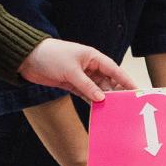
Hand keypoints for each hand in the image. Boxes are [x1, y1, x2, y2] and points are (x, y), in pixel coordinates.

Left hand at [18, 38, 138, 103]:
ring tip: (113, 109)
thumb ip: (87, 85)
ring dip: (103, 98)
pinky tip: (98, 108)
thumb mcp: (71, 71)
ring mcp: (81, 75)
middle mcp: (89, 66)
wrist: (28, 58)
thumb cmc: (51, 56)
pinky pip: (86, 93)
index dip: (126, 80)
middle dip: (117, 91)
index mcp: (93, 57)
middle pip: (108, 80)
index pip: (114, 69)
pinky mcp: (71, 84)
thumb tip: (101, 98)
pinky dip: (91, 100)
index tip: (136, 89)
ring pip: (97, 88)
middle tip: (126, 103)